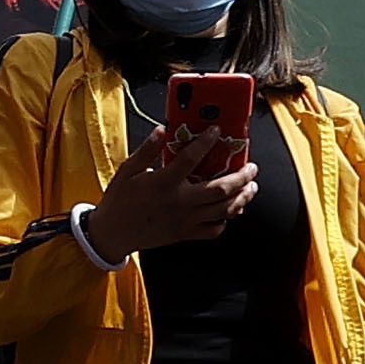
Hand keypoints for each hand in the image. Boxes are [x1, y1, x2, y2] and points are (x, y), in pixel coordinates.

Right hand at [84, 117, 256, 259]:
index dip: (206, 142)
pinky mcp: (186, 234)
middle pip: (220, 189)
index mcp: (163, 183)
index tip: (216, 131)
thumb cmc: (119, 201)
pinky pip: (214, 230)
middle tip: (251, 168)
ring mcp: (185, 220)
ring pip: (224, 210)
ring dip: (242, 198)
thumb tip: (161, 130)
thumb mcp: (127, 170)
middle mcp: (179, 202)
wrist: (113, 233)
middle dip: (241, 177)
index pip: (191, 158)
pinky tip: (229, 211)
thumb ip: (146, 150)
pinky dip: (226, 220)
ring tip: (251, 188)